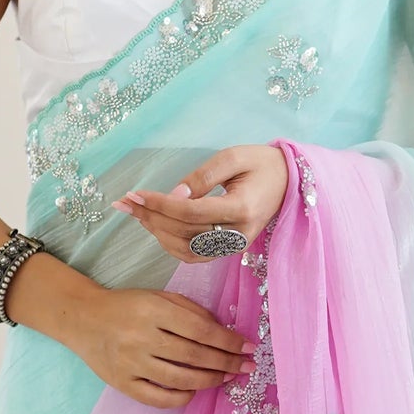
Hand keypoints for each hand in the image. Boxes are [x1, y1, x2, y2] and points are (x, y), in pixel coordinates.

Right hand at [10, 253, 255, 409]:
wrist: (83, 319)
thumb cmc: (127, 306)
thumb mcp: (158, 297)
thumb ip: (191, 311)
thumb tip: (226, 333)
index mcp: (153, 310)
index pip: (200, 329)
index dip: (228, 341)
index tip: (247, 347)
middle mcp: (141, 337)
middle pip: (194, 355)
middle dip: (226, 363)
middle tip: (246, 367)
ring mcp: (130, 363)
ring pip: (180, 378)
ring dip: (210, 380)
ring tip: (227, 378)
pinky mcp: (122, 383)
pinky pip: (158, 397)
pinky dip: (181, 397)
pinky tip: (193, 390)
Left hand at [113, 144, 289, 260]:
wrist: (289, 182)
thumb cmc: (261, 164)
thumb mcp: (233, 157)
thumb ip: (203, 176)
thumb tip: (173, 194)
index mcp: (241, 208)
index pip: (191, 212)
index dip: (160, 204)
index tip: (135, 193)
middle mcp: (237, 233)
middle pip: (184, 231)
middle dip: (150, 216)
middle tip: (125, 202)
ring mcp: (233, 246)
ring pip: (185, 248)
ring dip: (156, 231)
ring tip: (136, 212)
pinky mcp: (228, 250)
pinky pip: (193, 255)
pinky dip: (170, 245)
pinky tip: (155, 227)